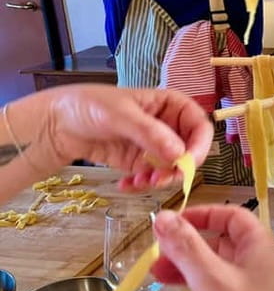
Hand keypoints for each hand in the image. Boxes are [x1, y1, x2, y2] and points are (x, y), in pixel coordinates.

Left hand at [21, 84, 211, 189]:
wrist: (57, 123)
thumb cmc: (90, 106)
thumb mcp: (121, 115)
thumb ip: (150, 133)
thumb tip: (179, 154)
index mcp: (172, 105)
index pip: (200, 127)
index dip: (199, 146)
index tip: (187, 163)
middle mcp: (169, 126)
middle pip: (190, 152)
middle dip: (177, 169)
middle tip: (159, 179)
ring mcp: (155, 147)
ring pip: (172, 170)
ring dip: (159, 180)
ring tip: (138, 182)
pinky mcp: (140, 163)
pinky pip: (151, 179)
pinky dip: (142, 185)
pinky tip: (125, 185)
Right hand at [152, 206, 273, 290]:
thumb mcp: (209, 277)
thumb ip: (186, 246)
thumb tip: (165, 218)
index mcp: (260, 247)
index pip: (233, 215)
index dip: (204, 213)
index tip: (177, 219)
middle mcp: (259, 263)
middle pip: (221, 239)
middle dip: (188, 242)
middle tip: (161, 246)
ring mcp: (251, 286)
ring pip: (215, 264)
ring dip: (186, 263)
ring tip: (157, 269)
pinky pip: (215, 285)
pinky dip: (194, 282)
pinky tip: (174, 287)